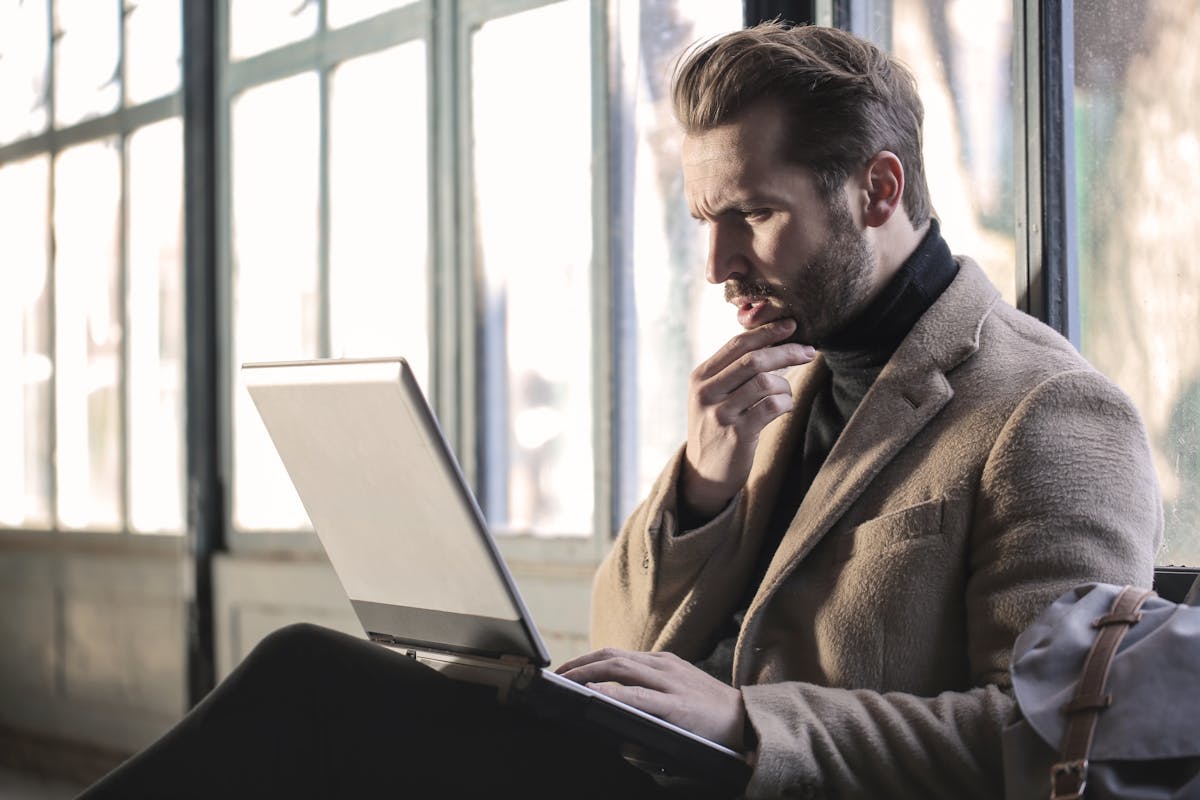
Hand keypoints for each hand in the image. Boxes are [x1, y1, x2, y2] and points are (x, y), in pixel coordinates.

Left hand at [556, 648, 747, 750]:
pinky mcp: (677, 706)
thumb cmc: (712, 712)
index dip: (588, 658)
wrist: (749, 723)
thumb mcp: (680, 691)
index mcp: (663, 663)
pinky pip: (638, 696)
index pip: (617, 653)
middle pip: (612, 656)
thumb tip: (615, 700)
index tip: (566, 669)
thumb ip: (651, 691)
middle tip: (556, 677)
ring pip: (620, 669)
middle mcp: (664, 666)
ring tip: (565, 684)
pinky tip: (594, 696)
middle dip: (579, 664)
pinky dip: (613, 693)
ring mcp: (670, 684)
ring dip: (587, 674)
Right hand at [681, 318, 814, 519]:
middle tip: (809, 351)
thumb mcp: (713, 396)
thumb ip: (732, 371)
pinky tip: (784, 408)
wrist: (704, 472)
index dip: (767, 332)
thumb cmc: (717, 427)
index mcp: (701, 376)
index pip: (737, 344)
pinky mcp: (737, 434)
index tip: (791, 325)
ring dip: (785, 385)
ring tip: (786, 394)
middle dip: (786, 351)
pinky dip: (786, 403)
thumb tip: (771, 340)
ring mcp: (720, 413)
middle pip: (754, 359)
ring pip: (765, 382)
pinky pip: (772, 407)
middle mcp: (707, 392)